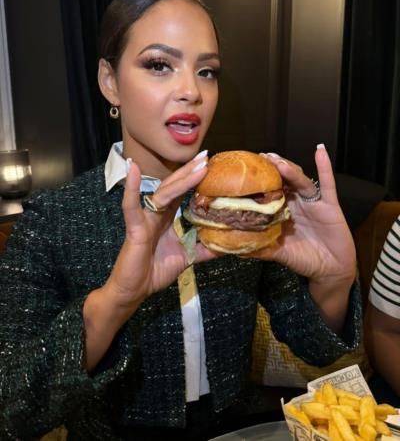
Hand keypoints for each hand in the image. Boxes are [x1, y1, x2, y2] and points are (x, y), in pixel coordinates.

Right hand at [103, 154, 216, 311]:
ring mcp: (145, 218)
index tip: (211, 165)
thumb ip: (205, 249)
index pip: (183, 193)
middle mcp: (156, 214)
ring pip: (163, 193)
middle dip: (191, 171)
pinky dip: (131, 188)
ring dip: (179, 178)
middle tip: (207, 155)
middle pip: (174, 187)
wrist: (133, 291)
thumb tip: (228, 244)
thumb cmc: (155, 271)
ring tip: (196, 164)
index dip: (195, 179)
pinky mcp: (134, 228)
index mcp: (167, 218)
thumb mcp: (187, 257)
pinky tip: (132, 168)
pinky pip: (132, 206)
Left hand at [252, 145, 355, 284]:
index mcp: (283, 212)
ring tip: (278, 162)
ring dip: (290, 169)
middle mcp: (296, 203)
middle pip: (284, 181)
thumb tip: (236, 249)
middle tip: (261, 158)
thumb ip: (261, 249)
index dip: (260, 182)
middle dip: (273, 168)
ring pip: (300, 180)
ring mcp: (312, 202)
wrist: (331, 269)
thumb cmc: (305, 260)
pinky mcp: (329, 205)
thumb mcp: (279, 253)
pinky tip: (320, 151)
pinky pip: (327, 184)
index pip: (269, 192)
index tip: (246, 171)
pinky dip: (324, 167)